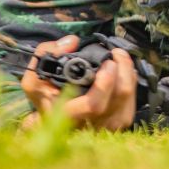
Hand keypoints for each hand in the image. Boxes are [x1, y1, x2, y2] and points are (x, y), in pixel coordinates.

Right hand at [20, 35, 136, 131]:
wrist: (51, 119)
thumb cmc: (45, 96)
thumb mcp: (35, 76)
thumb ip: (47, 54)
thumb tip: (72, 42)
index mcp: (68, 116)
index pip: (94, 105)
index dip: (105, 84)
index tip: (107, 62)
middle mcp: (91, 124)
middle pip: (119, 98)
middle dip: (123, 70)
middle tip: (116, 54)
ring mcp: (107, 126)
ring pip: (129, 98)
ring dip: (128, 73)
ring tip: (119, 57)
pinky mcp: (118, 121)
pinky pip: (133, 99)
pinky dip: (130, 81)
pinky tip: (123, 70)